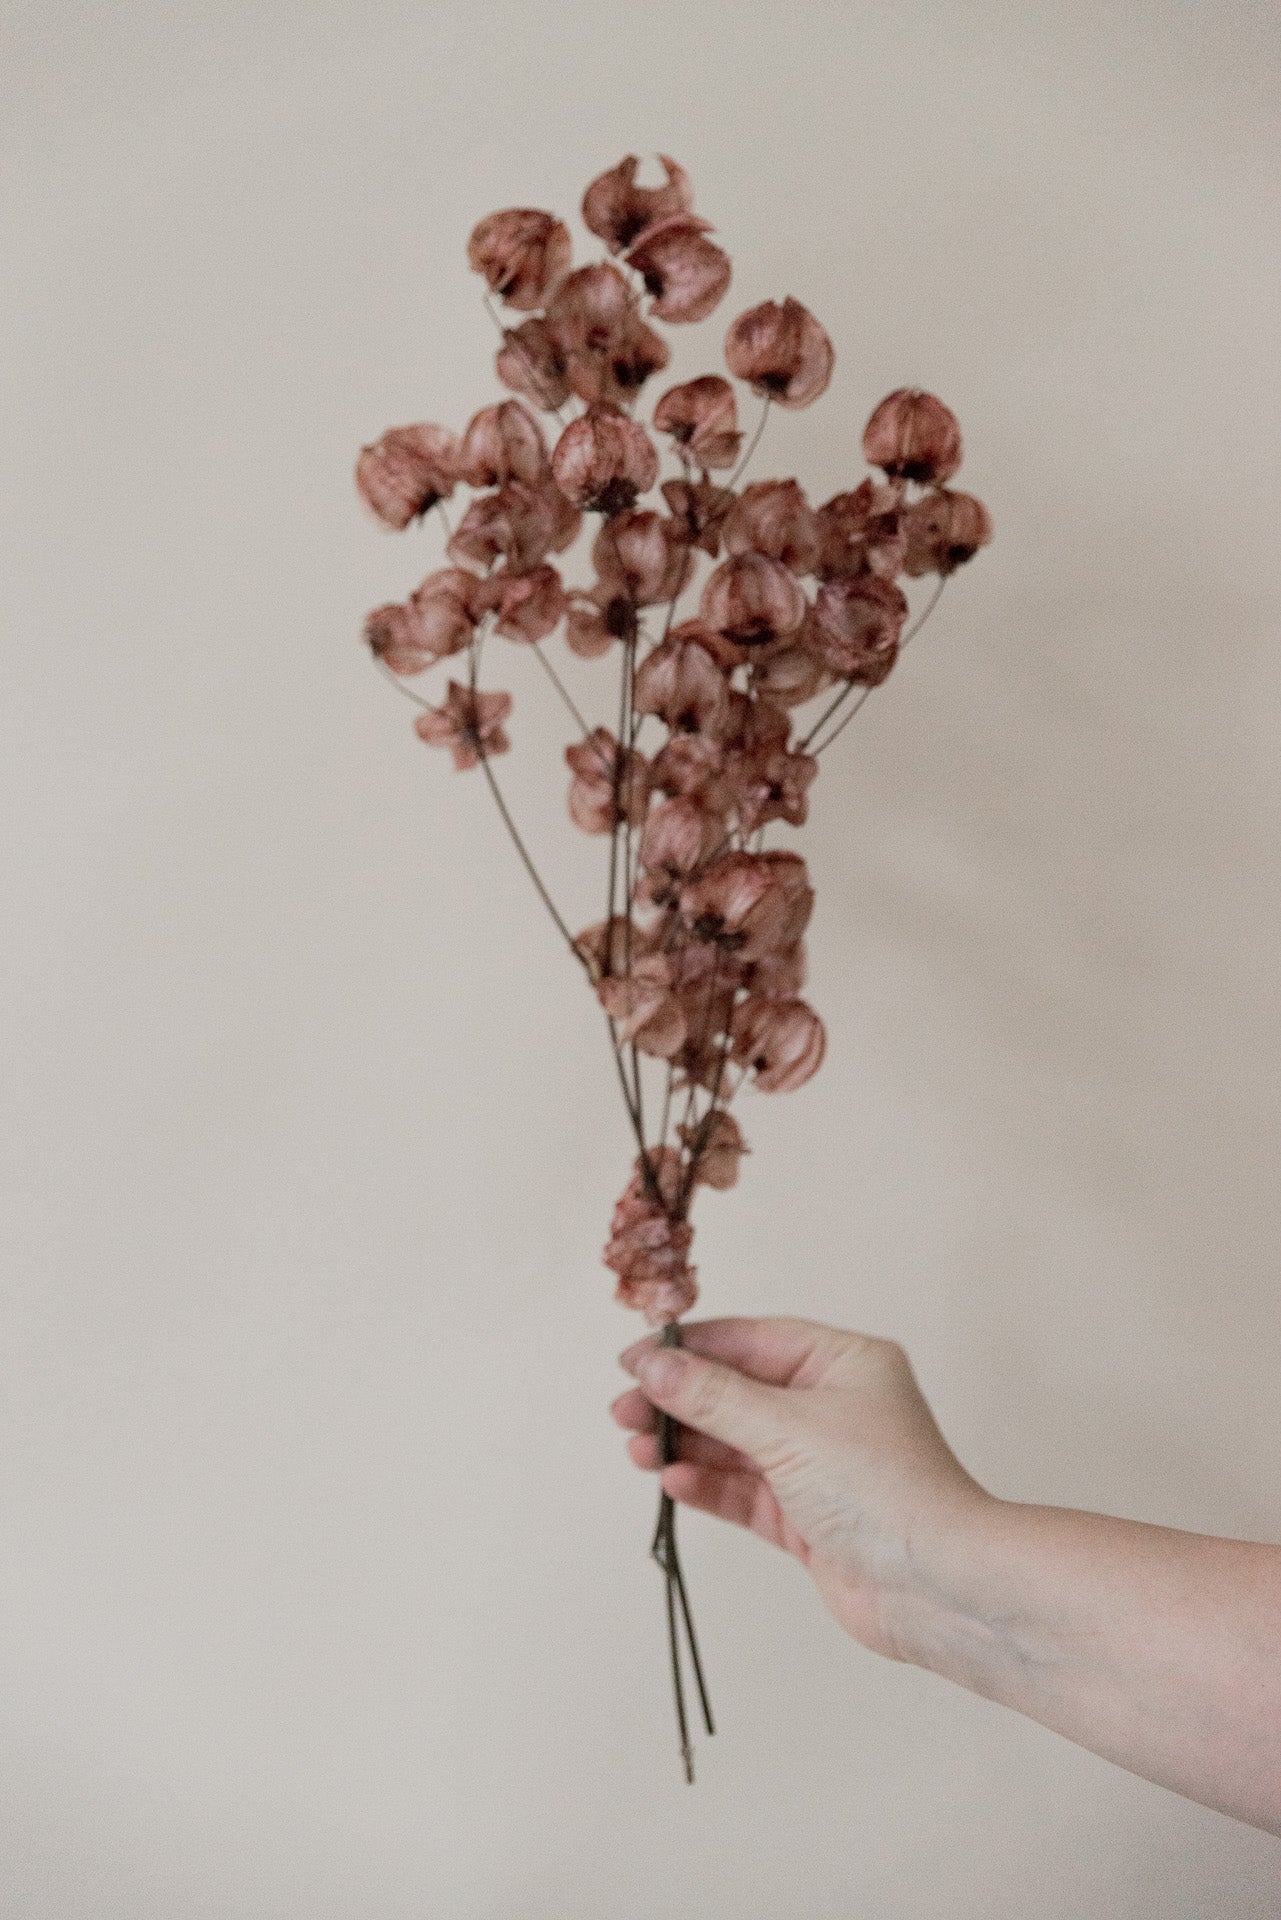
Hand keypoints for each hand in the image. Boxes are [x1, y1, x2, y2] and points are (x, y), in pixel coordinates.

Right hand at [613, 1316, 990, 1659]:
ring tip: (640, 1450)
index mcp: (843, 1363)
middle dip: (680, 1402)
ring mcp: (820, 1465)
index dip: (690, 1350)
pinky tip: (676, 1480)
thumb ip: (714, 1397)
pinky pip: (746, 1491)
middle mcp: (833, 1408)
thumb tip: (655, 1366)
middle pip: (738, 1393)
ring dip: (687, 1445)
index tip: (635, 1360)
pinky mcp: (809, 1517)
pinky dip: (710, 1485)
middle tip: (625, 1412)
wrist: (938, 1586)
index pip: (752, 1341)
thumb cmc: (885, 1490)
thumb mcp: (788, 1428)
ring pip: (736, 1444)